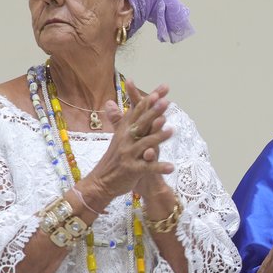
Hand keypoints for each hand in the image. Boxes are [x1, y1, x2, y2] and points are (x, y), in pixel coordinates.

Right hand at [88, 79, 174, 200]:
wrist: (101, 182)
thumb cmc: (114, 158)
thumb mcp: (117, 138)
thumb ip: (119, 120)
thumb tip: (109, 102)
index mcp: (124, 130)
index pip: (138, 111)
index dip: (150, 100)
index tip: (162, 90)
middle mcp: (125, 140)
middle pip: (141, 124)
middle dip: (153, 112)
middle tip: (166, 102)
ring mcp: (128, 155)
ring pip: (145, 144)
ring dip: (158, 137)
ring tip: (172, 130)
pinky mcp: (132, 170)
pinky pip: (148, 168)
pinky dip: (159, 167)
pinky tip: (172, 167)